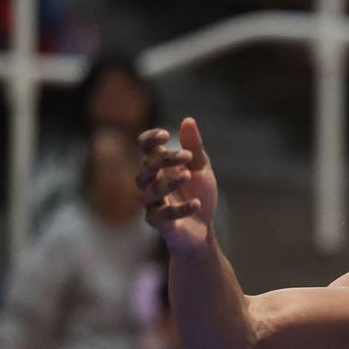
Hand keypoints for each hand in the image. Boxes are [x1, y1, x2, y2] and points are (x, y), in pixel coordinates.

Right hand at [137, 118, 219, 255]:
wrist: (204, 228)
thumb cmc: (198, 194)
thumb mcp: (201, 168)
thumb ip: (194, 147)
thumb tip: (188, 120)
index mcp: (158, 166)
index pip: (145, 148)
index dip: (150, 140)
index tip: (166, 135)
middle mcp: (150, 183)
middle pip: (148, 168)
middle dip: (166, 160)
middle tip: (187, 157)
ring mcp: (152, 203)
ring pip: (152, 191)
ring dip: (170, 182)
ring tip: (188, 175)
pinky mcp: (158, 222)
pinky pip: (163, 214)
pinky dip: (180, 208)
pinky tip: (196, 204)